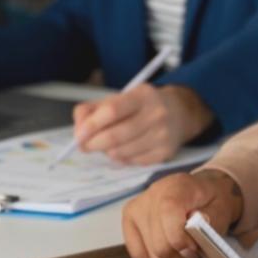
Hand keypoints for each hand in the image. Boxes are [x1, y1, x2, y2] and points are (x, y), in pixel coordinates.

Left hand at [72, 84, 212, 165]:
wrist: (180, 112)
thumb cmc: (141, 106)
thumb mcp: (119, 98)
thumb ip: (92, 110)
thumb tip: (78, 130)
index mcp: (142, 96)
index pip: (112, 111)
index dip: (91, 125)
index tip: (78, 135)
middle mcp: (156, 114)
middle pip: (115, 136)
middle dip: (93, 144)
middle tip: (84, 145)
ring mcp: (162, 136)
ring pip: (121, 153)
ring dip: (107, 152)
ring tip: (108, 144)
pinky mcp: (165, 153)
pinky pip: (131, 162)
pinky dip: (121, 158)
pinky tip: (126, 148)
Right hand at [122, 169, 243, 257]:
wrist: (201, 193)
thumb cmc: (211, 202)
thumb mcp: (221, 208)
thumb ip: (211, 221)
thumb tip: (194, 234)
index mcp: (175, 187)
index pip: (168, 215)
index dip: (181, 241)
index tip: (196, 253)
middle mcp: (151, 196)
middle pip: (159, 244)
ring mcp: (137, 209)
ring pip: (150, 255)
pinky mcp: (129, 222)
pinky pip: (138, 255)